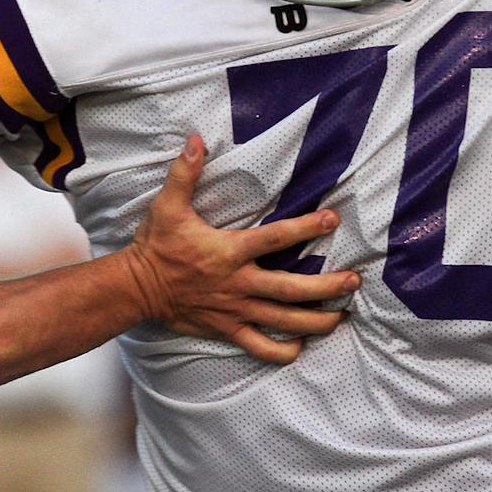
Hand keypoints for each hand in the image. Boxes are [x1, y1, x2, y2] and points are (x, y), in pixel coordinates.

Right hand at [122, 135, 359, 363]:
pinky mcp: (228, 330)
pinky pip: (261, 348)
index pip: (276, 238)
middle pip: (293, 289)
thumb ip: (185, 173)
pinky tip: (301, 345)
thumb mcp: (167, 206)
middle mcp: (239, 284)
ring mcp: (236, 311)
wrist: (136, 289)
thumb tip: (196, 139)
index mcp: (229, 252)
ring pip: (285, 321)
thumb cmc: (156, 246)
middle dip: (328, 286)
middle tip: (354, 280)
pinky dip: (283, 351)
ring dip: (317, 320)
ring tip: (342, 316)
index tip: (332, 218)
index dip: (306, 227)